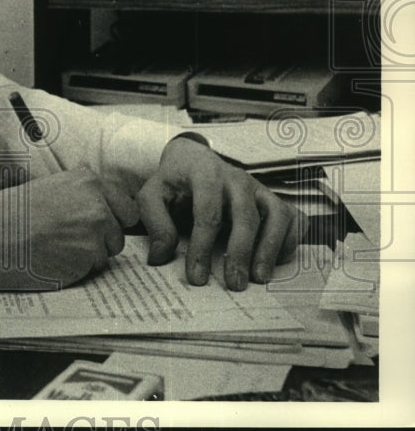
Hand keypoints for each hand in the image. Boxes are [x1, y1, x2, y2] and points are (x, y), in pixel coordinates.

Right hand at [0, 168, 139, 291]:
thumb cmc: (11, 214)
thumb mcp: (50, 188)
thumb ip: (81, 193)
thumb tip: (103, 203)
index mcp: (88, 181)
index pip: (126, 206)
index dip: (110, 219)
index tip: (92, 225)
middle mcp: (97, 203)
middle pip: (121, 230)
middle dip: (104, 238)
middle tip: (73, 240)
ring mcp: (94, 231)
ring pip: (108, 251)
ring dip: (90, 254)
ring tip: (58, 248)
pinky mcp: (87, 257)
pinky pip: (94, 269)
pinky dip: (78, 269)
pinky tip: (54, 259)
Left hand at [137, 135, 307, 289]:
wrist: (193, 159)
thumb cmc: (174, 182)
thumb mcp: (153, 195)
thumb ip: (155, 222)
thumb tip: (160, 257)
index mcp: (204, 173)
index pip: (207, 212)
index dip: (202, 247)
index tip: (197, 277)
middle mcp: (236, 178)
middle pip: (245, 216)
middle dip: (240, 252)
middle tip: (234, 284)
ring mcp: (257, 187)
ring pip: (275, 214)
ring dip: (270, 247)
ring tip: (259, 277)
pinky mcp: (271, 197)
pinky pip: (291, 217)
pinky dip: (290, 239)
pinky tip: (277, 261)